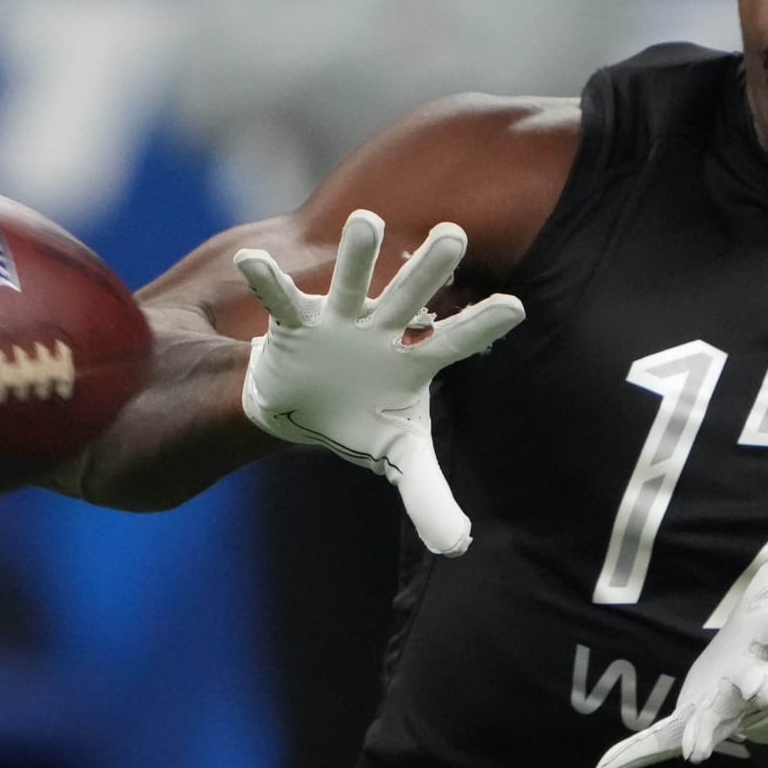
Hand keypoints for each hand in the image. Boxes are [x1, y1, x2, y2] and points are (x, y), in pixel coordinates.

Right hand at [233, 209, 524, 555]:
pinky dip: (266, 281)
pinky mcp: (297, 322)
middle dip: (430, 268)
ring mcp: (339, 321)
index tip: (516, 307)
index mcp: (415, 360)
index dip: (482, 326)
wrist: (308, 403)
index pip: (456, 342)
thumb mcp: (398, 453)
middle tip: (454, 232)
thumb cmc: (363, 417)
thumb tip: (457, 547)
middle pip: (410, 298)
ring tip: (364, 219)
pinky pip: (281, 300)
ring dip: (357, 255)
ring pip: (351, 283)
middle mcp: (382, 330)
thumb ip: (429, 493)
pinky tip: (250, 259)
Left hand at [596, 450, 767, 767]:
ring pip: (717, 720)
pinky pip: (661, 741)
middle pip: (762, 682)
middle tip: (752, 689)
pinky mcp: (693, 717)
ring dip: (705, 730)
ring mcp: (725, 703)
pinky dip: (636, 754)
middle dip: (757, 685)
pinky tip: (605, 765)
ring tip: (695, 746)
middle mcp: (759, 674)